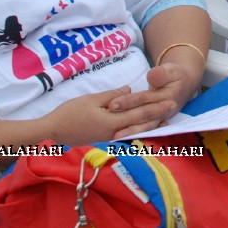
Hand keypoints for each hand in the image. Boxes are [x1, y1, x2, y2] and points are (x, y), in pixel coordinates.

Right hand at [37, 86, 174, 146]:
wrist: (53, 131)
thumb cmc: (70, 113)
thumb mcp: (91, 100)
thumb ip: (112, 96)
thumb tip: (130, 90)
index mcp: (112, 121)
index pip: (139, 113)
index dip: (156, 107)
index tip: (170, 101)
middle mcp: (115, 132)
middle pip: (141, 122)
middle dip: (158, 115)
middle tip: (174, 108)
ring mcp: (110, 136)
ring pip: (135, 129)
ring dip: (151, 123)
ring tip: (165, 119)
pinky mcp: (105, 137)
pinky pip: (127, 132)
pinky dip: (138, 128)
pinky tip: (144, 126)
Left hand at [104, 62, 200, 138]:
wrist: (185, 84)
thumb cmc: (175, 75)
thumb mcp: (171, 70)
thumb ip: (161, 73)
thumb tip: (152, 76)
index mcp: (167, 97)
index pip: (144, 99)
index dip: (128, 102)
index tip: (111, 105)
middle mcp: (164, 111)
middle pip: (142, 115)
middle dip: (125, 119)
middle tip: (106, 123)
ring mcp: (161, 118)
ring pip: (144, 126)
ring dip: (130, 131)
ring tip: (114, 137)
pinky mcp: (156, 121)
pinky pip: (145, 128)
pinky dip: (135, 134)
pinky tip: (123, 139)